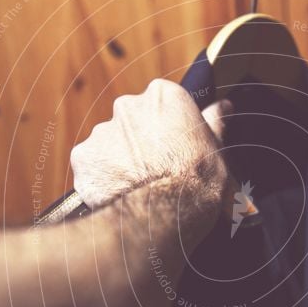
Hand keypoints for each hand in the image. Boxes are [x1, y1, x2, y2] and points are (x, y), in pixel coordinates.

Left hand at [70, 79, 229, 213]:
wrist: (167, 211)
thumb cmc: (199, 180)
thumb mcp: (217, 148)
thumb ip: (215, 121)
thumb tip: (223, 106)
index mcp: (163, 95)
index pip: (162, 106)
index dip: (169, 131)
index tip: (174, 150)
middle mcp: (128, 105)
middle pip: (132, 123)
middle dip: (141, 143)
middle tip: (156, 171)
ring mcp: (102, 131)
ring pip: (109, 145)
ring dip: (119, 162)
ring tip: (138, 188)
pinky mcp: (84, 157)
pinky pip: (92, 167)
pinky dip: (102, 180)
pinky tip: (120, 195)